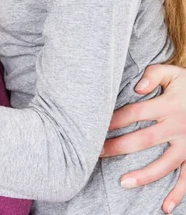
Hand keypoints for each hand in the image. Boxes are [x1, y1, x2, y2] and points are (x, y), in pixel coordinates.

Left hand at [102, 64, 185, 213]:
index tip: (97, 126)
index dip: (115, 120)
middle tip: (97, 153)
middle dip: (119, 147)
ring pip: (165, 164)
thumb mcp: (173, 73)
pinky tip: (165, 207)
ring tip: (123, 182)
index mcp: (168, 105)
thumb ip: (153, 75)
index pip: (135, 113)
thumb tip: (137, 88)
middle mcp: (177, 126)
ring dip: (144, 175)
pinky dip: (178, 193)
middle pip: (144, 140)